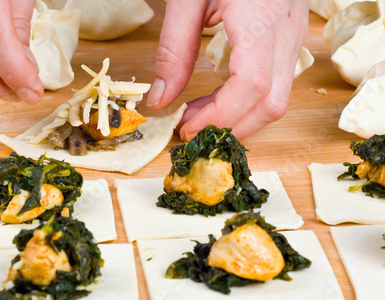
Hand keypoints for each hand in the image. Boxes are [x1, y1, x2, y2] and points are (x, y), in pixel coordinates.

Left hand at [147, 0, 308, 140]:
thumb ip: (173, 50)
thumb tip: (160, 100)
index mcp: (260, 18)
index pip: (252, 85)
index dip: (219, 116)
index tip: (186, 128)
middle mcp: (286, 32)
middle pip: (272, 103)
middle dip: (231, 127)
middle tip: (190, 127)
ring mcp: (293, 36)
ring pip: (277, 98)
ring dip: (237, 117)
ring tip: (198, 113)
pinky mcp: (289, 39)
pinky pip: (275, 84)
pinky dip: (245, 102)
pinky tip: (217, 97)